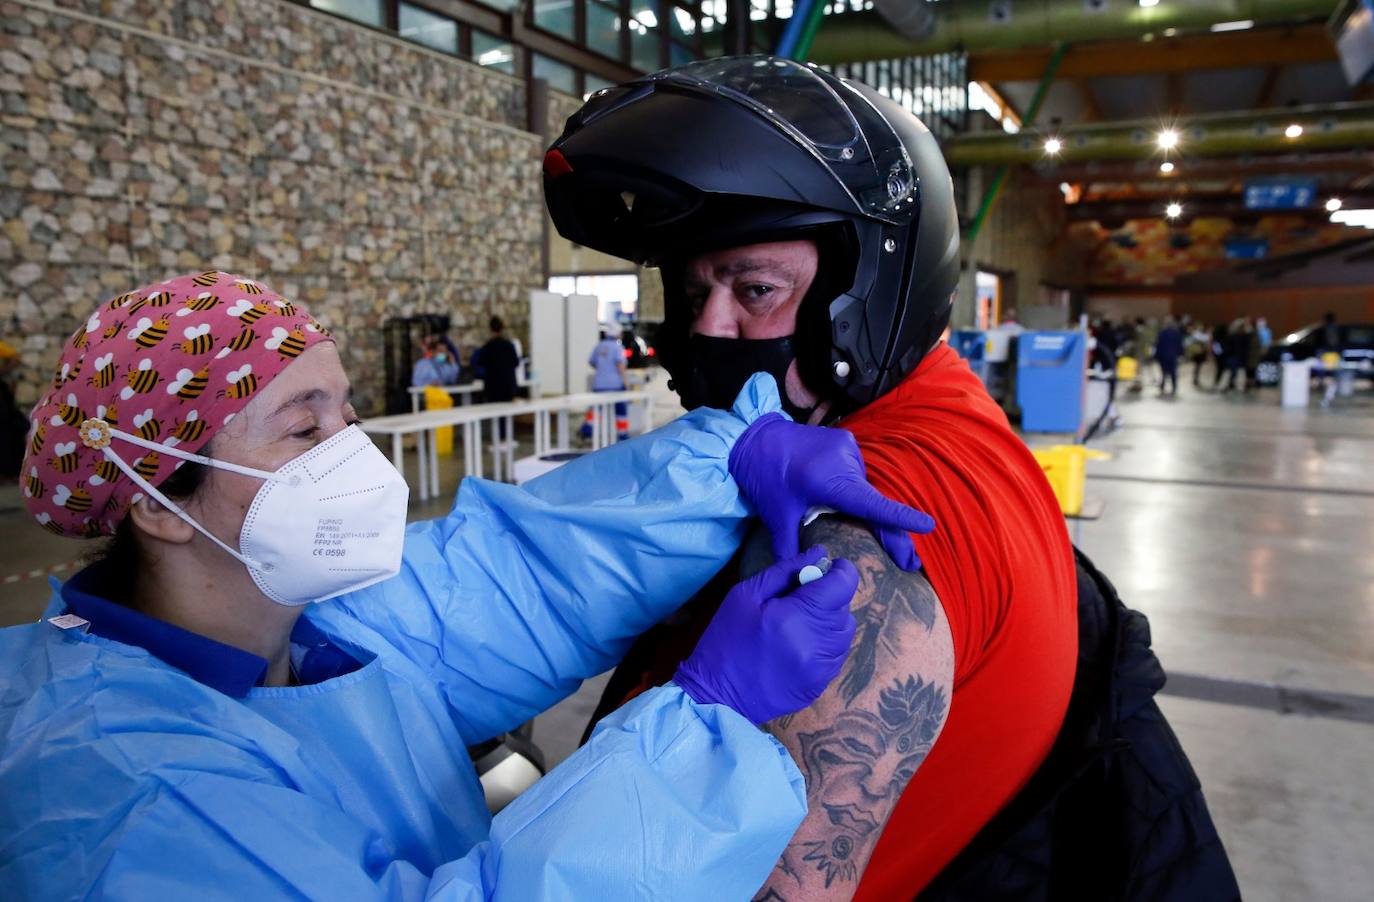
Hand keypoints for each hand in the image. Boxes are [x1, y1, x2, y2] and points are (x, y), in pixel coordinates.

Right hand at [674, 547, 858, 724]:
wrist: (717, 697)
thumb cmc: (726, 639)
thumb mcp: (745, 595)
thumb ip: (785, 571)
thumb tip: (819, 555)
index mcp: (796, 616)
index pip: (844, 583)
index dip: (838, 570)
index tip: (822, 570)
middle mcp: (818, 643)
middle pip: (845, 606)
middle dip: (828, 596)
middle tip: (799, 600)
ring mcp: (823, 667)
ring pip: (845, 630)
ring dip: (829, 620)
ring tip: (799, 623)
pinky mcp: (822, 684)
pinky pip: (837, 653)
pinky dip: (826, 642)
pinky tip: (800, 644)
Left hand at [729, 413, 935, 570]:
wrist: (753, 436)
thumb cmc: (764, 477)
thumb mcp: (776, 516)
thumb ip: (789, 547)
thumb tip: (799, 579)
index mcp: (831, 481)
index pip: (872, 505)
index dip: (901, 519)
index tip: (928, 526)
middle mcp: (845, 461)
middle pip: (873, 503)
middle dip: (892, 534)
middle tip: (910, 563)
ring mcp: (848, 448)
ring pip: (864, 489)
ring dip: (868, 511)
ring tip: (869, 534)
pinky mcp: (845, 442)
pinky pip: (856, 473)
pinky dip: (857, 491)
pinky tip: (849, 504)